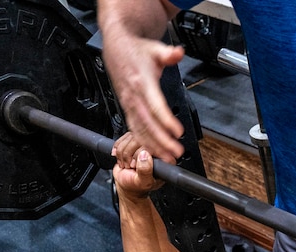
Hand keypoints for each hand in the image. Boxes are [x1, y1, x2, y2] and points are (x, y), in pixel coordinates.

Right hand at [103, 36, 185, 161]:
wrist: (117, 48)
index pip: (155, 105)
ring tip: (167, 158)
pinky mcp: (127, 108)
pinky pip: (134, 129)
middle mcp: (133, 96)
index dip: (166, 120)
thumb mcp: (155, 48)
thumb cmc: (136, 50)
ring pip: (139, 129)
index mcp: (141, 82)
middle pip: (147, 123)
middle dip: (161, 140)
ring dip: (153, 146)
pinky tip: (153, 152)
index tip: (178, 132)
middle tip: (175, 153)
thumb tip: (178, 53)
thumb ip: (168, 54)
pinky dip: (143, 142)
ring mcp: (128, 104)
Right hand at [112, 134, 163, 199]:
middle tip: (130, 166)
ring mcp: (145, 144)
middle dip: (129, 155)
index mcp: (164, 159)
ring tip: (127, 164)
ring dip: (123, 153)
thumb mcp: (142, 182)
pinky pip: (123, 138)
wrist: (126, 183)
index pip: (152, 146)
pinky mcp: (135, 141)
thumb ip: (145, 171)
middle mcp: (156, 149)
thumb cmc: (136, 185)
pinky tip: (122, 158)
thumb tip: (145, 155)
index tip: (135, 166)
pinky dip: (118, 149)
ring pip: (129, 138)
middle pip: (138, 139)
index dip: (138, 155)